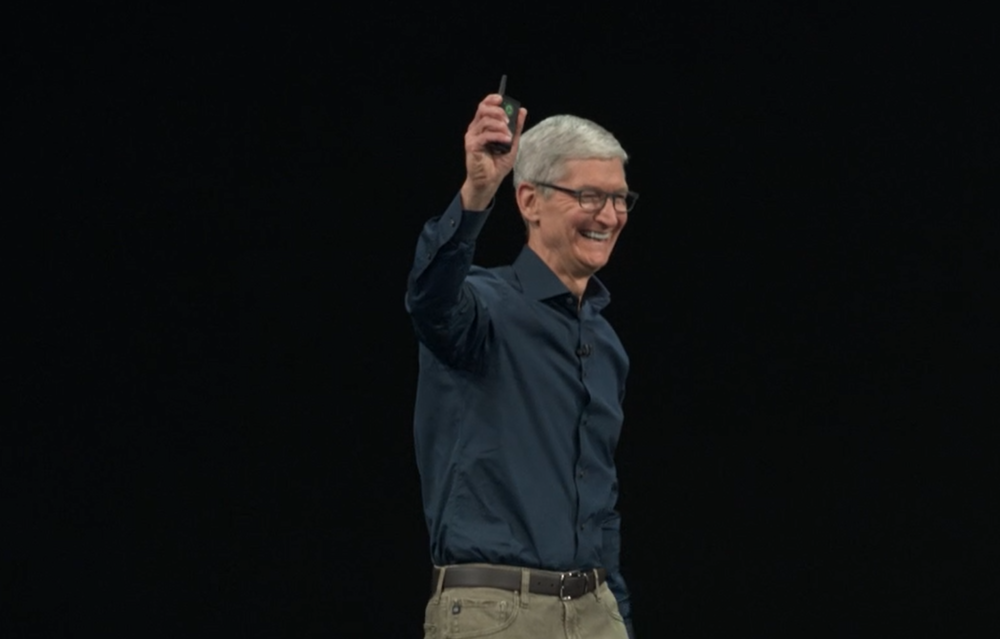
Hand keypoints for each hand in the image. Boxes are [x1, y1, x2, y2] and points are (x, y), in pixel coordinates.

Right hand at [460, 94, 527, 210]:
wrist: (490, 181)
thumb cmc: (498, 163)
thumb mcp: (512, 143)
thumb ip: (516, 128)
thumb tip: (522, 111)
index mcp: (483, 126)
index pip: (484, 106)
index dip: (492, 99)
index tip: (502, 99)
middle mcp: (475, 129)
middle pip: (483, 109)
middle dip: (498, 111)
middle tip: (508, 120)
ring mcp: (472, 137)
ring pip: (485, 121)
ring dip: (500, 125)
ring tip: (509, 135)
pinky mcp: (472, 146)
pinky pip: (485, 135)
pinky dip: (498, 136)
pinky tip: (506, 141)